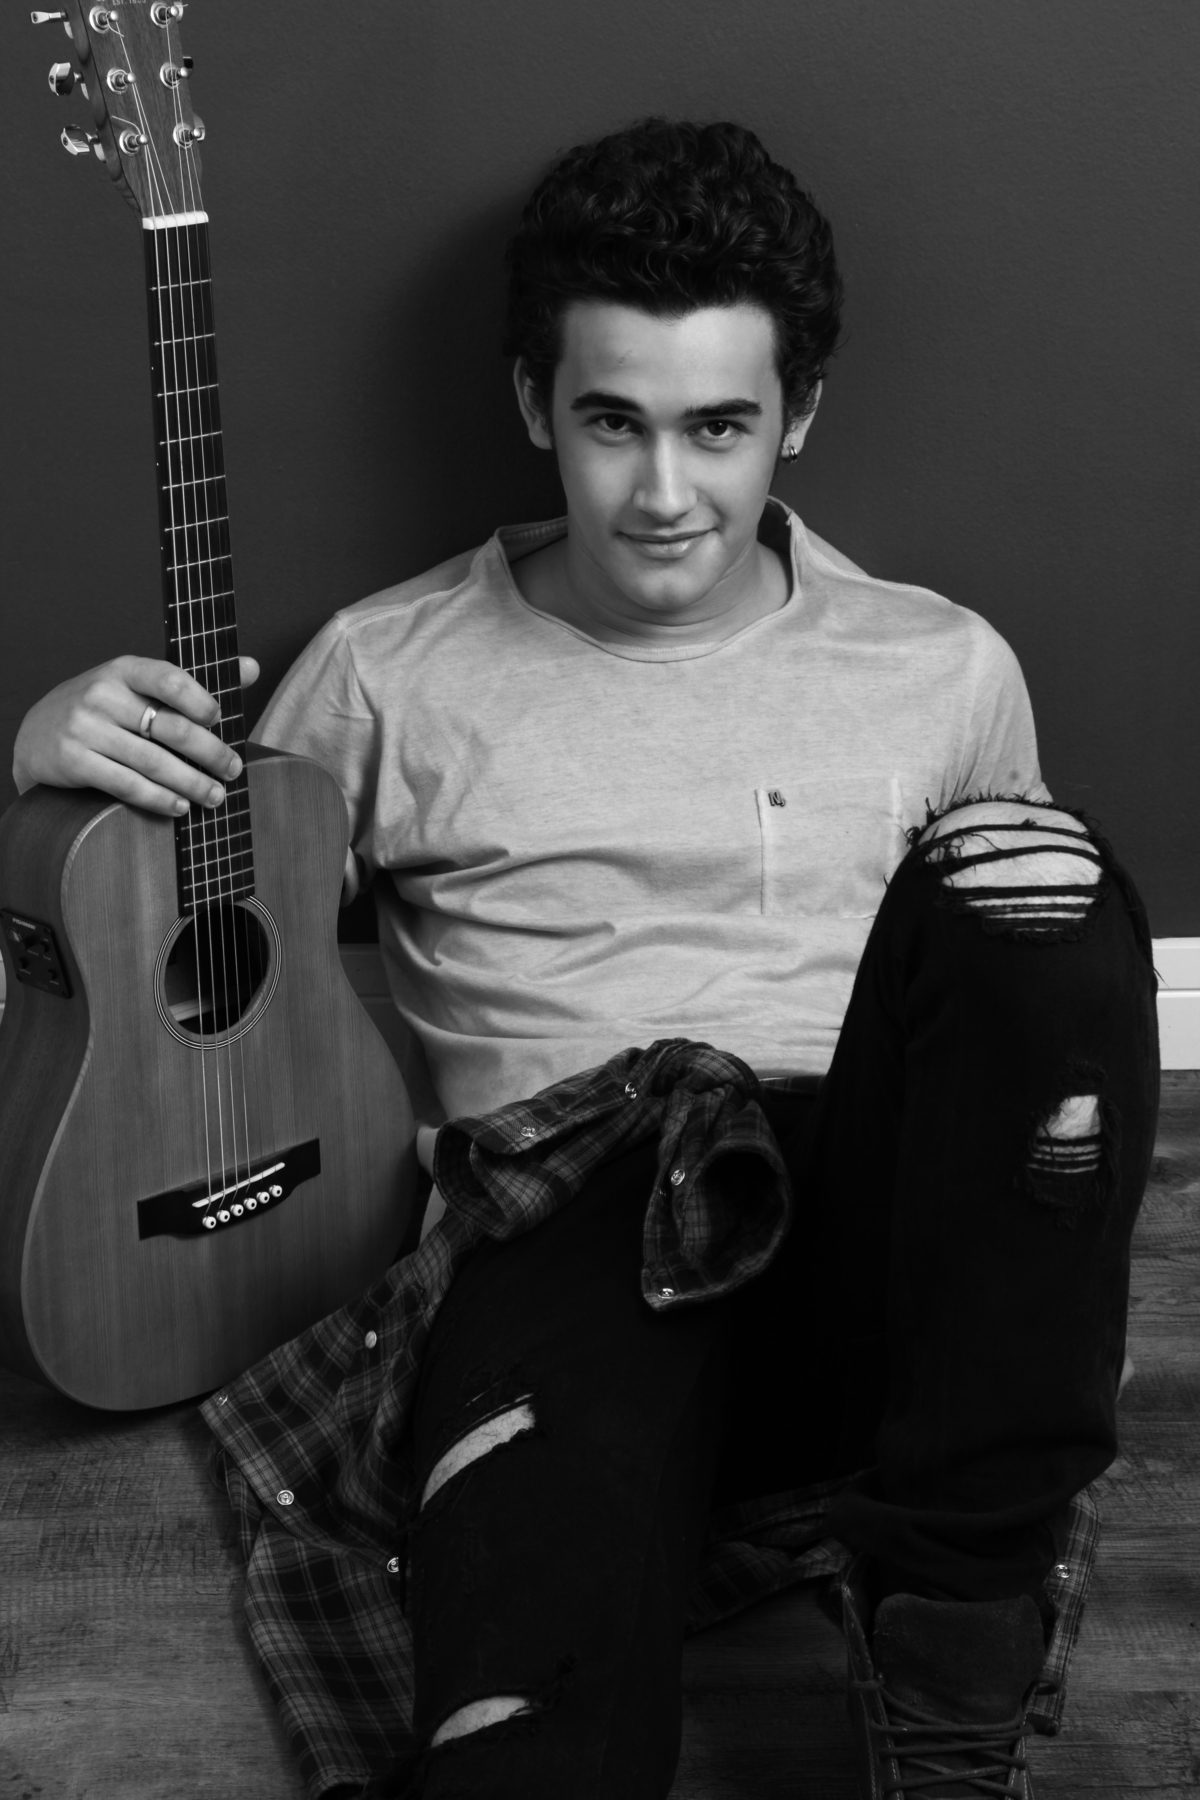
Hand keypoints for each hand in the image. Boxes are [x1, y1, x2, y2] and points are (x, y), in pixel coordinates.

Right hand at [12, 654, 259, 816]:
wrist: (38, 732)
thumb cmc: (104, 708)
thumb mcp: (138, 684)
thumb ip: (194, 680)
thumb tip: (252, 667)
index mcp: (124, 669)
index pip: (169, 678)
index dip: (201, 700)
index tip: (222, 719)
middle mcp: (103, 694)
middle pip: (171, 727)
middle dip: (210, 753)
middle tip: (233, 770)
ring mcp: (86, 728)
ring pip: (153, 762)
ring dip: (191, 783)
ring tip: (215, 796)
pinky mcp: (75, 761)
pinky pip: (128, 785)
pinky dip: (159, 799)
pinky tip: (180, 806)